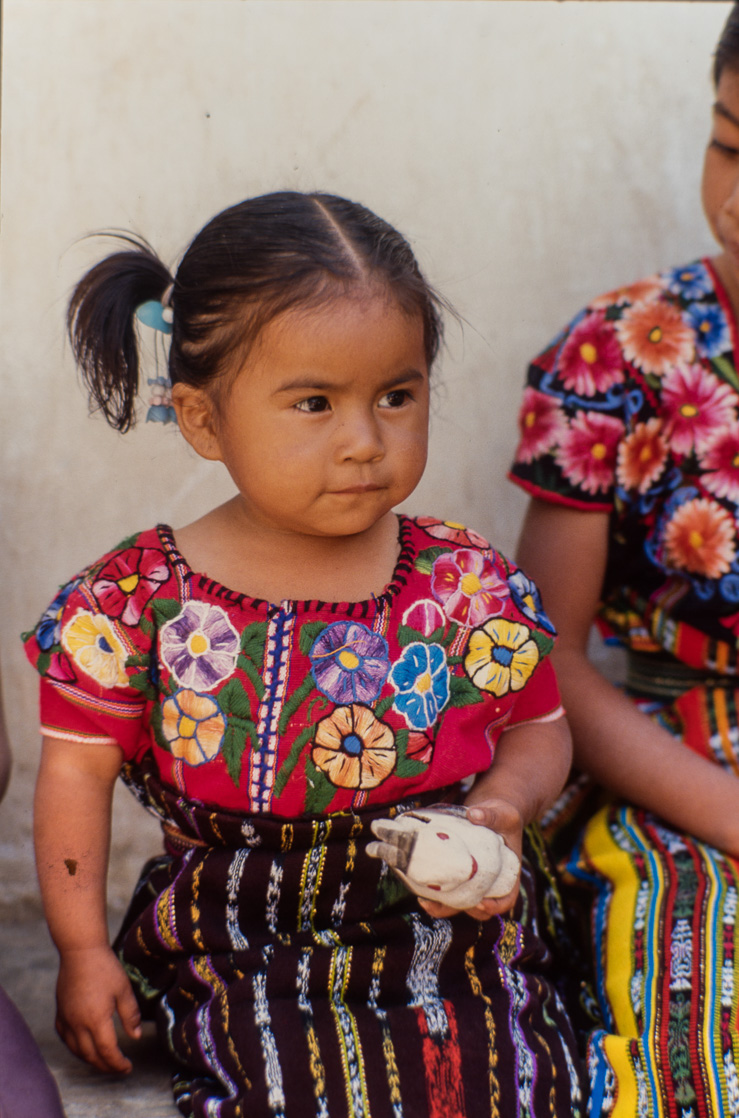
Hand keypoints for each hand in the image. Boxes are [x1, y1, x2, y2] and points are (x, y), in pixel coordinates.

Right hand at [55, 945, 141, 1073]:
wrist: (80, 951)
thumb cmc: (105, 968)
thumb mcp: (124, 990)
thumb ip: (130, 1015)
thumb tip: (135, 1036)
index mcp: (96, 1020)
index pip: (107, 1052)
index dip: (117, 1063)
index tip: (128, 1067)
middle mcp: (78, 1024)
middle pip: (91, 1056)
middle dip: (105, 1066)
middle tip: (118, 1068)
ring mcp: (66, 1019)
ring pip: (76, 1050)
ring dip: (90, 1060)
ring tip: (104, 1061)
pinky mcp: (60, 1013)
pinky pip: (65, 1039)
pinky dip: (75, 1048)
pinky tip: (83, 1047)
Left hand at [419, 798, 522, 921]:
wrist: (490, 812)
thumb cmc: (503, 815)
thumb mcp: (504, 814)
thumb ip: (491, 815)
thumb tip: (474, 814)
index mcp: (507, 875)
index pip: (506, 899)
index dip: (495, 906)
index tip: (481, 902)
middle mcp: (489, 883)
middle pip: (477, 908)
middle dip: (460, 908)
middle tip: (443, 902)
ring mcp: (471, 880)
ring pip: (459, 903)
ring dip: (443, 906)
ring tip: (425, 900)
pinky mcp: (456, 874)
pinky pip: (447, 890)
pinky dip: (435, 892)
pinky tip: (420, 887)